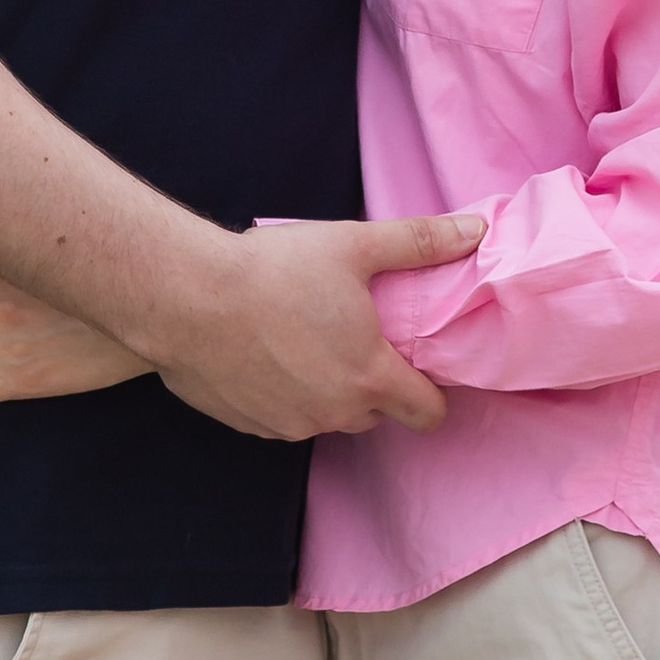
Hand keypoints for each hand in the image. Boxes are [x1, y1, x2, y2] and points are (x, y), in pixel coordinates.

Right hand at [142, 209, 488, 444]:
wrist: (185, 299)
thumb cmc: (272, 271)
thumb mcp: (354, 245)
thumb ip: (420, 242)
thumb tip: (475, 233)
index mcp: (369, 376)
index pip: (428, 413)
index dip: (432, 392)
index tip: (420, 366)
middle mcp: (334, 412)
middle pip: (376, 414)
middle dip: (375, 384)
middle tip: (356, 336)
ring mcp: (289, 425)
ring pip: (328, 416)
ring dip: (328, 390)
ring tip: (306, 337)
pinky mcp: (250, 426)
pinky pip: (284, 418)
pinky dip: (285, 394)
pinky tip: (267, 352)